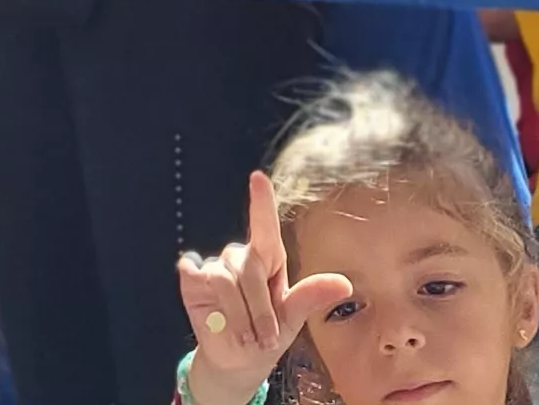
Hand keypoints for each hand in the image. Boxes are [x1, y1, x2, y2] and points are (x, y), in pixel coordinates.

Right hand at [175, 172, 347, 404]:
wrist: (238, 361)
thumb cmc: (268, 335)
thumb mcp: (293, 319)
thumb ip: (311, 297)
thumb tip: (345, 284)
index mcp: (269, 260)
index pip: (264, 225)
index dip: (261, 201)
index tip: (257, 177)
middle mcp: (241, 257)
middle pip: (249, 268)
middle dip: (260, 309)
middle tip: (266, 339)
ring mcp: (215, 267)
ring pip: (225, 280)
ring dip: (239, 316)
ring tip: (246, 339)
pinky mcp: (193, 280)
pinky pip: (199, 279)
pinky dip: (212, 303)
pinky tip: (216, 316)